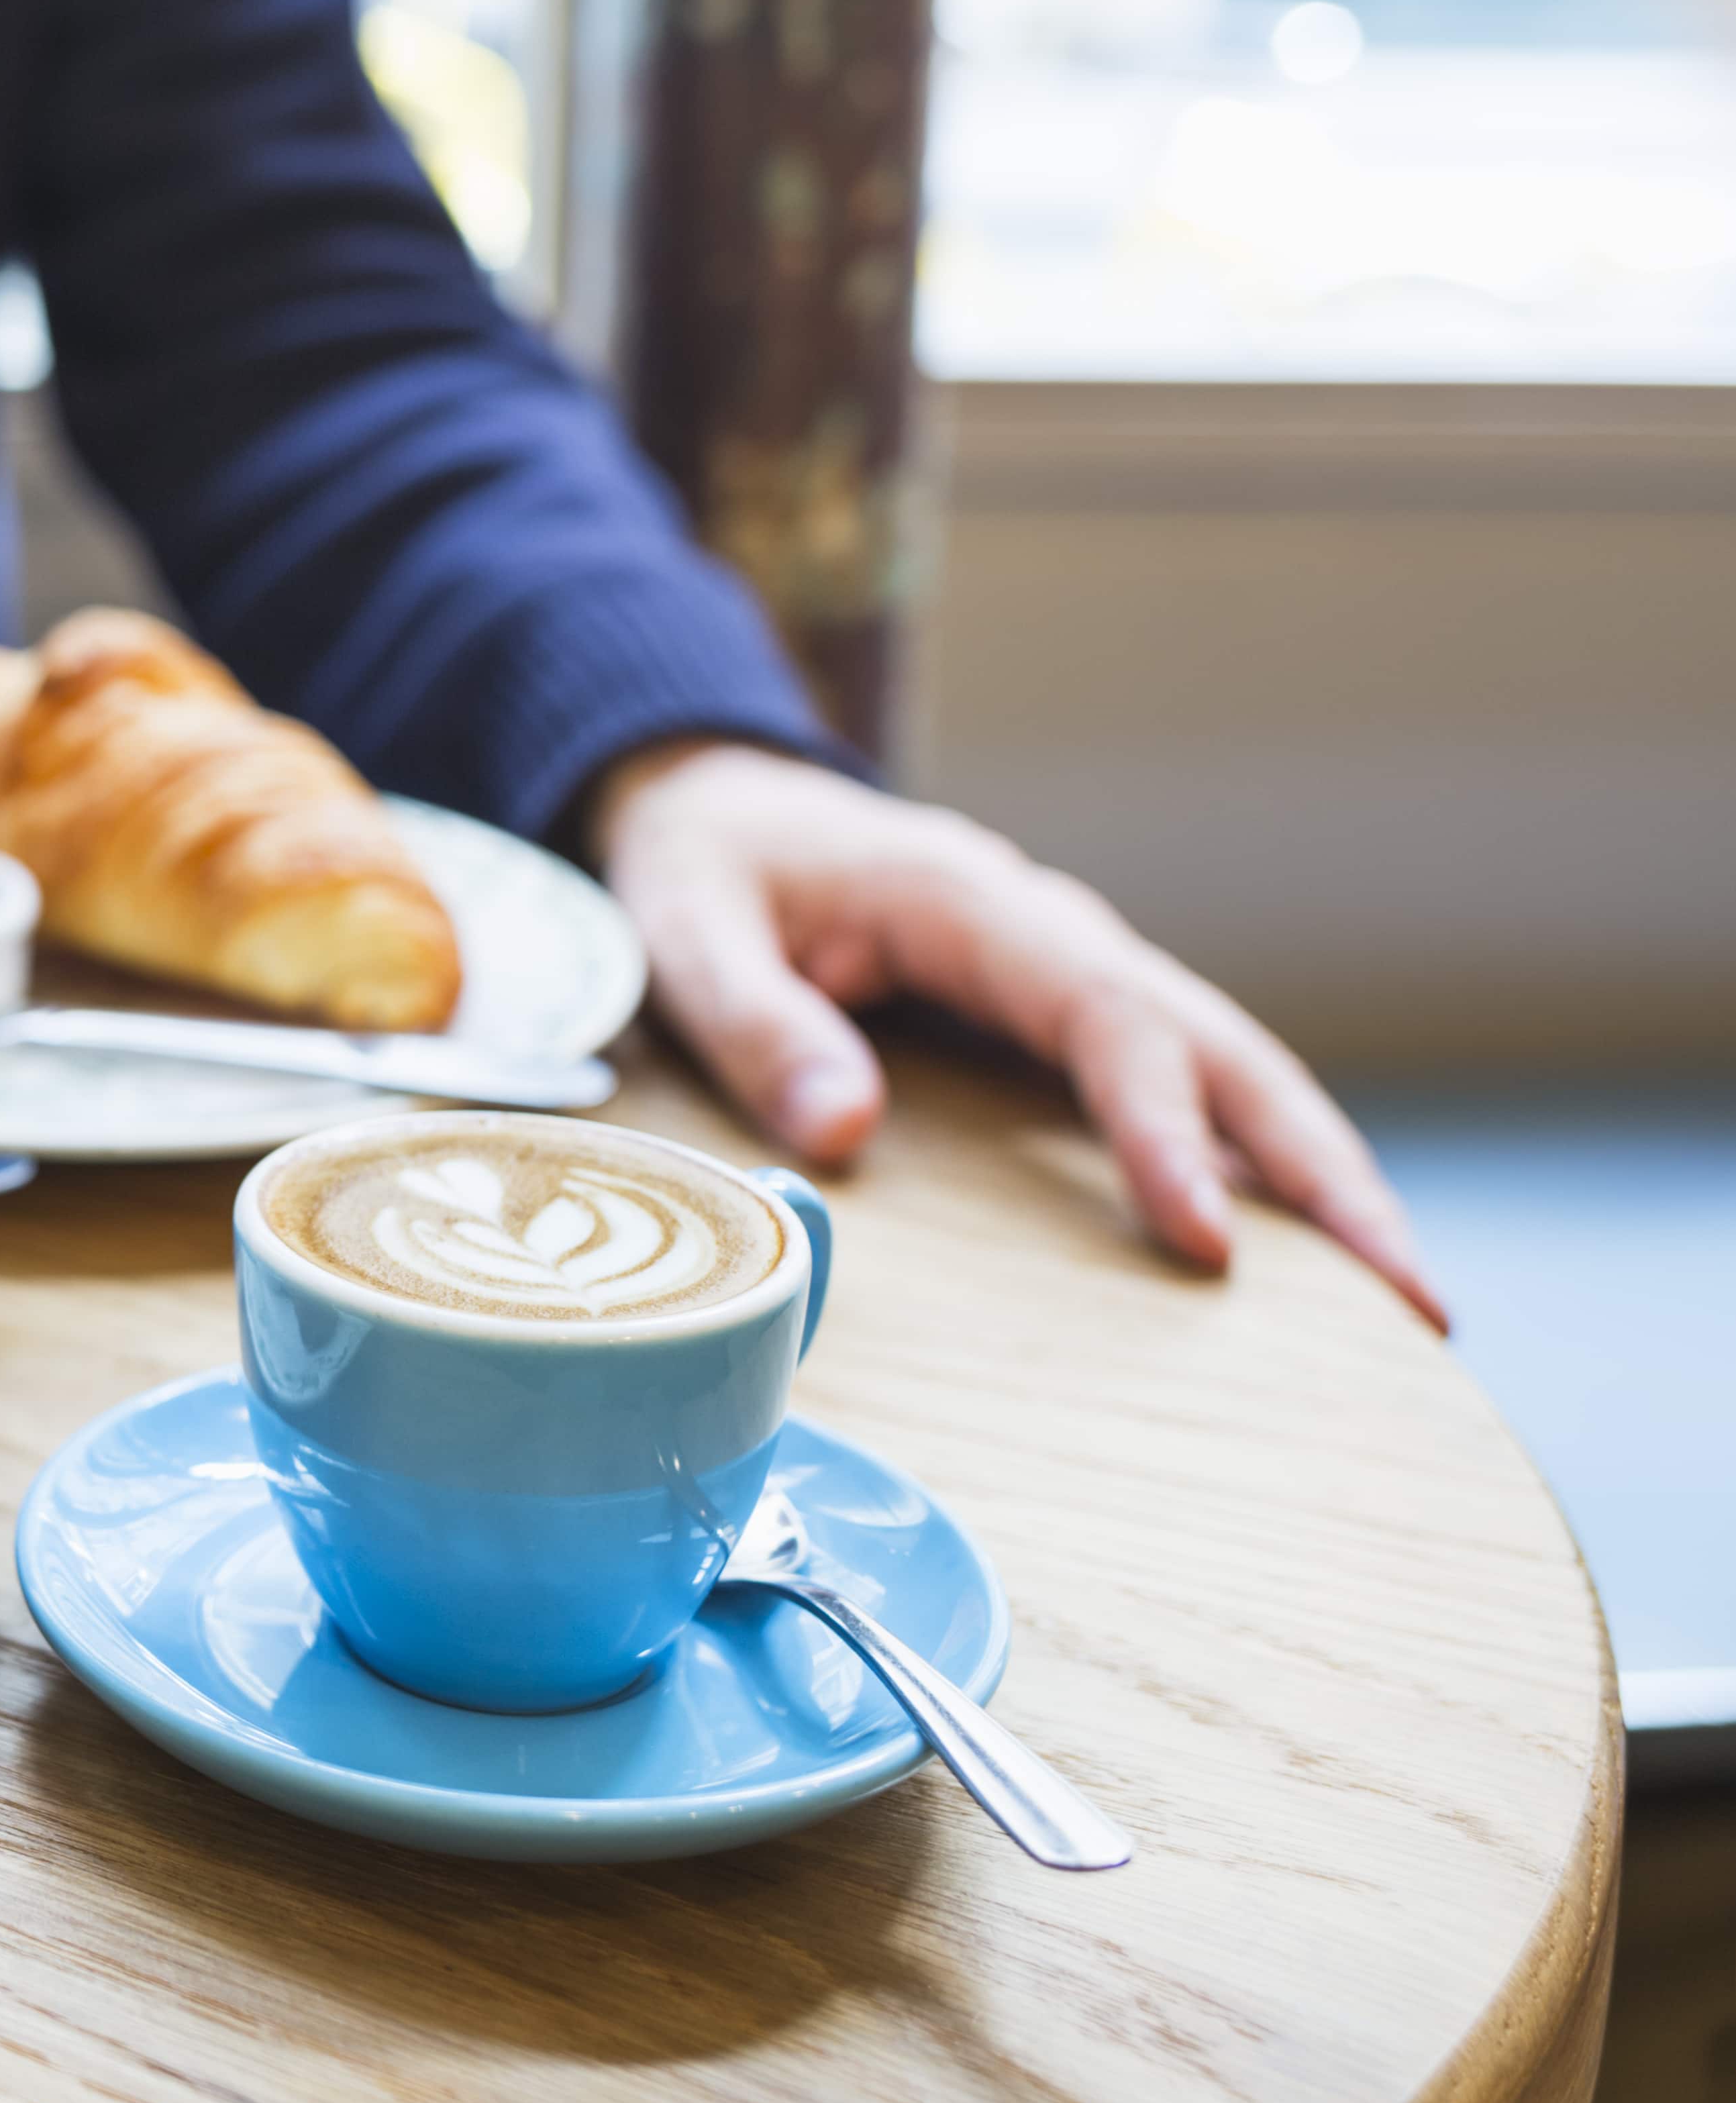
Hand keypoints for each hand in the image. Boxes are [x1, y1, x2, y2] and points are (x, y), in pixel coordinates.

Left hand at [591, 739, 1442, 1327]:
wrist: (715, 801)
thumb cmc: (703, 866)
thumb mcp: (687, 929)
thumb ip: (756, 1023)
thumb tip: (845, 1131)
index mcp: (974, 905)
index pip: (1107, 1019)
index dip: (1164, 1128)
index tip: (1210, 1239)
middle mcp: (1052, 935)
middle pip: (1221, 1046)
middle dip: (1322, 1169)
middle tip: (1415, 1299)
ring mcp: (1072, 975)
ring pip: (1230, 1068)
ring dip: (1319, 1175)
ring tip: (1410, 1301)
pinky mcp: (1065, 1017)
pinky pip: (1184, 1087)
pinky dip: (1257, 1162)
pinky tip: (1309, 1257)